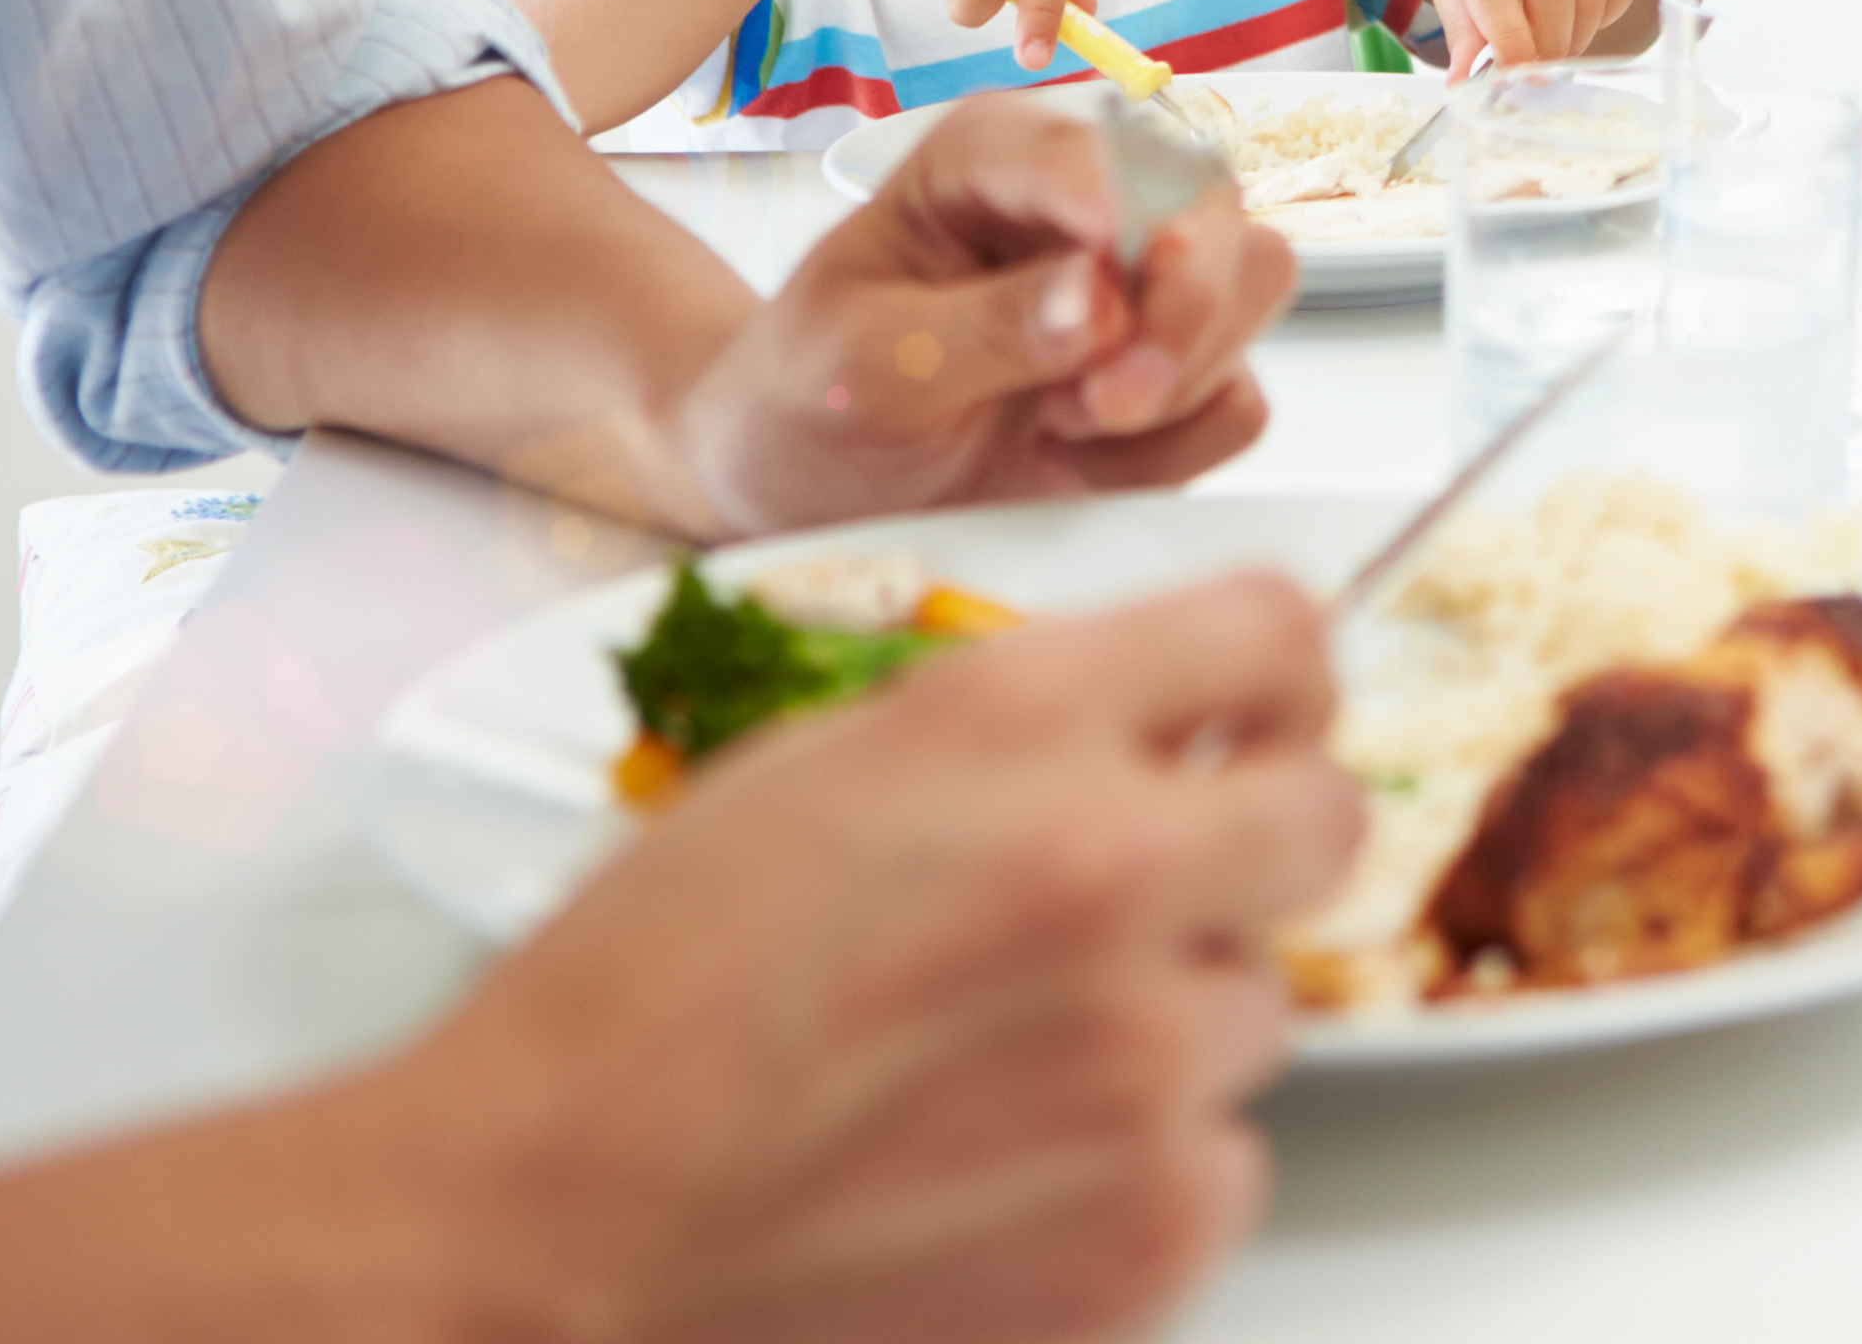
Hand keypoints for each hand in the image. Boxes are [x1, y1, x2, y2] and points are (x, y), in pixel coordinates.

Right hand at [385, 573, 1360, 1341]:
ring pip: (1258, 1007)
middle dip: (1255, 846)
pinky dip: (1138, 1171)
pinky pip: (1221, 1161)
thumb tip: (1154, 738)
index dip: (1272, 679)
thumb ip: (1013, 738)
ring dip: (1165, 1026)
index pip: (1272, 630)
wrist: (538, 1230)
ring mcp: (1146, 1052)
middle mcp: (1110, 863)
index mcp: (1016, 722)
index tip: (1257, 720)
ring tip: (997, 1070)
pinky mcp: (1155, 1218)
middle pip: (1323, 818)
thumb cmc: (632, 1014)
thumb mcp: (817, 778)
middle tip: (1161, 896)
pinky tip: (999, 1177)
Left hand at [672, 89, 1292, 531]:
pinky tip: (1075, 459)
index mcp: (992, 156)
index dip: (1123, 204)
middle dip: (1182, 310)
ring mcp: (1142, 285)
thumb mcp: (859, 364)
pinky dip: (1172, 449)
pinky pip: (1239, 400)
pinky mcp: (1174, 372)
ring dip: (1178, 380)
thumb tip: (1102, 298)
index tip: (1112, 283)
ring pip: (1254, 286)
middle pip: (1212, 204)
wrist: (807, 486)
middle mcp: (1086, 200)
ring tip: (1059, 426)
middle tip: (1106, 401)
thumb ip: (980, 327)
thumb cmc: (808, 395)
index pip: (1094, 145)